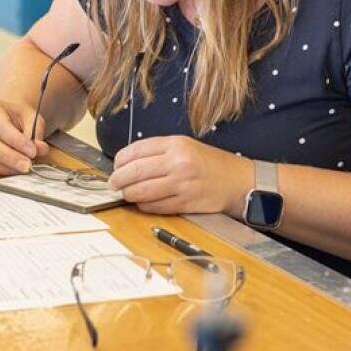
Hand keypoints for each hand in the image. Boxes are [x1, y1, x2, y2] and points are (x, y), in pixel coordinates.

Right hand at [0, 99, 45, 174]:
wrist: (2, 115)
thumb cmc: (13, 115)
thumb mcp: (29, 117)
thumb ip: (35, 132)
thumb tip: (40, 149)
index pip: (1, 127)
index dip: (17, 142)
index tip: (32, 151)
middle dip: (10, 157)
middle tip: (27, 165)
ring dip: (3, 166)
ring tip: (21, 168)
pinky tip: (10, 169)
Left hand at [110, 135, 250, 215]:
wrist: (238, 181)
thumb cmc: (210, 164)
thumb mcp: (186, 146)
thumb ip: (158, 152)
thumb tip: (128, 164)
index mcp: (176, 144)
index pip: (135, 151)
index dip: (119, 161)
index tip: (116, 167)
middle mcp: (178, 162)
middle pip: (133, 172)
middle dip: (117, 180)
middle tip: (113, 184)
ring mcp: (181, 184)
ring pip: (140, 192)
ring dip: (128, 194)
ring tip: (126, 193)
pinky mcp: (184, 203)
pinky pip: (154, 206)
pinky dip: (143, 205)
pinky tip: (142, 202)